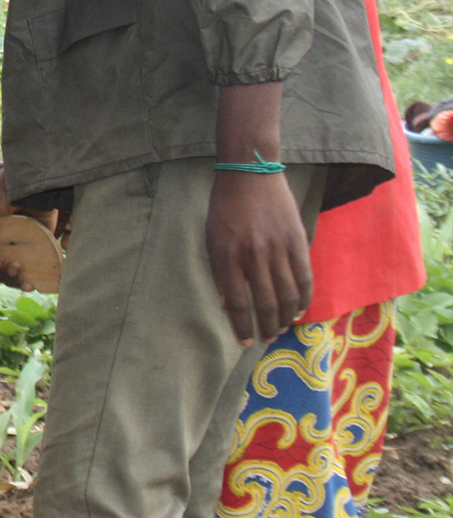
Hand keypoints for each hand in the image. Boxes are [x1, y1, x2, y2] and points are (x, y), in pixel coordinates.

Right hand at [0, 160, 64, 287]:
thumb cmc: (6, 191)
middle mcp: (5, 244)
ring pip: (13, 276)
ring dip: (10, 278)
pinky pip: (34, 274)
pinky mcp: (42, 248)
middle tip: (0, 260)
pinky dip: (28, 282)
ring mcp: (24, 248)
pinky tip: (27, 283)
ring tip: (15, 265)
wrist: (34, 182)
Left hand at [207, 170, 312, 345]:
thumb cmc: (225, 211)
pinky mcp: (298, 241)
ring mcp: (278, 248)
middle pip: (265, 303)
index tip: (244, 342)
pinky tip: (299, 310)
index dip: (242, 326)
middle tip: (266, 340)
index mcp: (226, 257)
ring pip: (287, 295)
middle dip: (266, 327)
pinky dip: (304, 298)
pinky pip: (305, 278)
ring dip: (285, 318)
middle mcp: (253, 256)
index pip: (237, 303)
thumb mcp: (212, 241)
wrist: (249, 176)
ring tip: (280, 329)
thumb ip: (221, 273)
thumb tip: (228, 306)